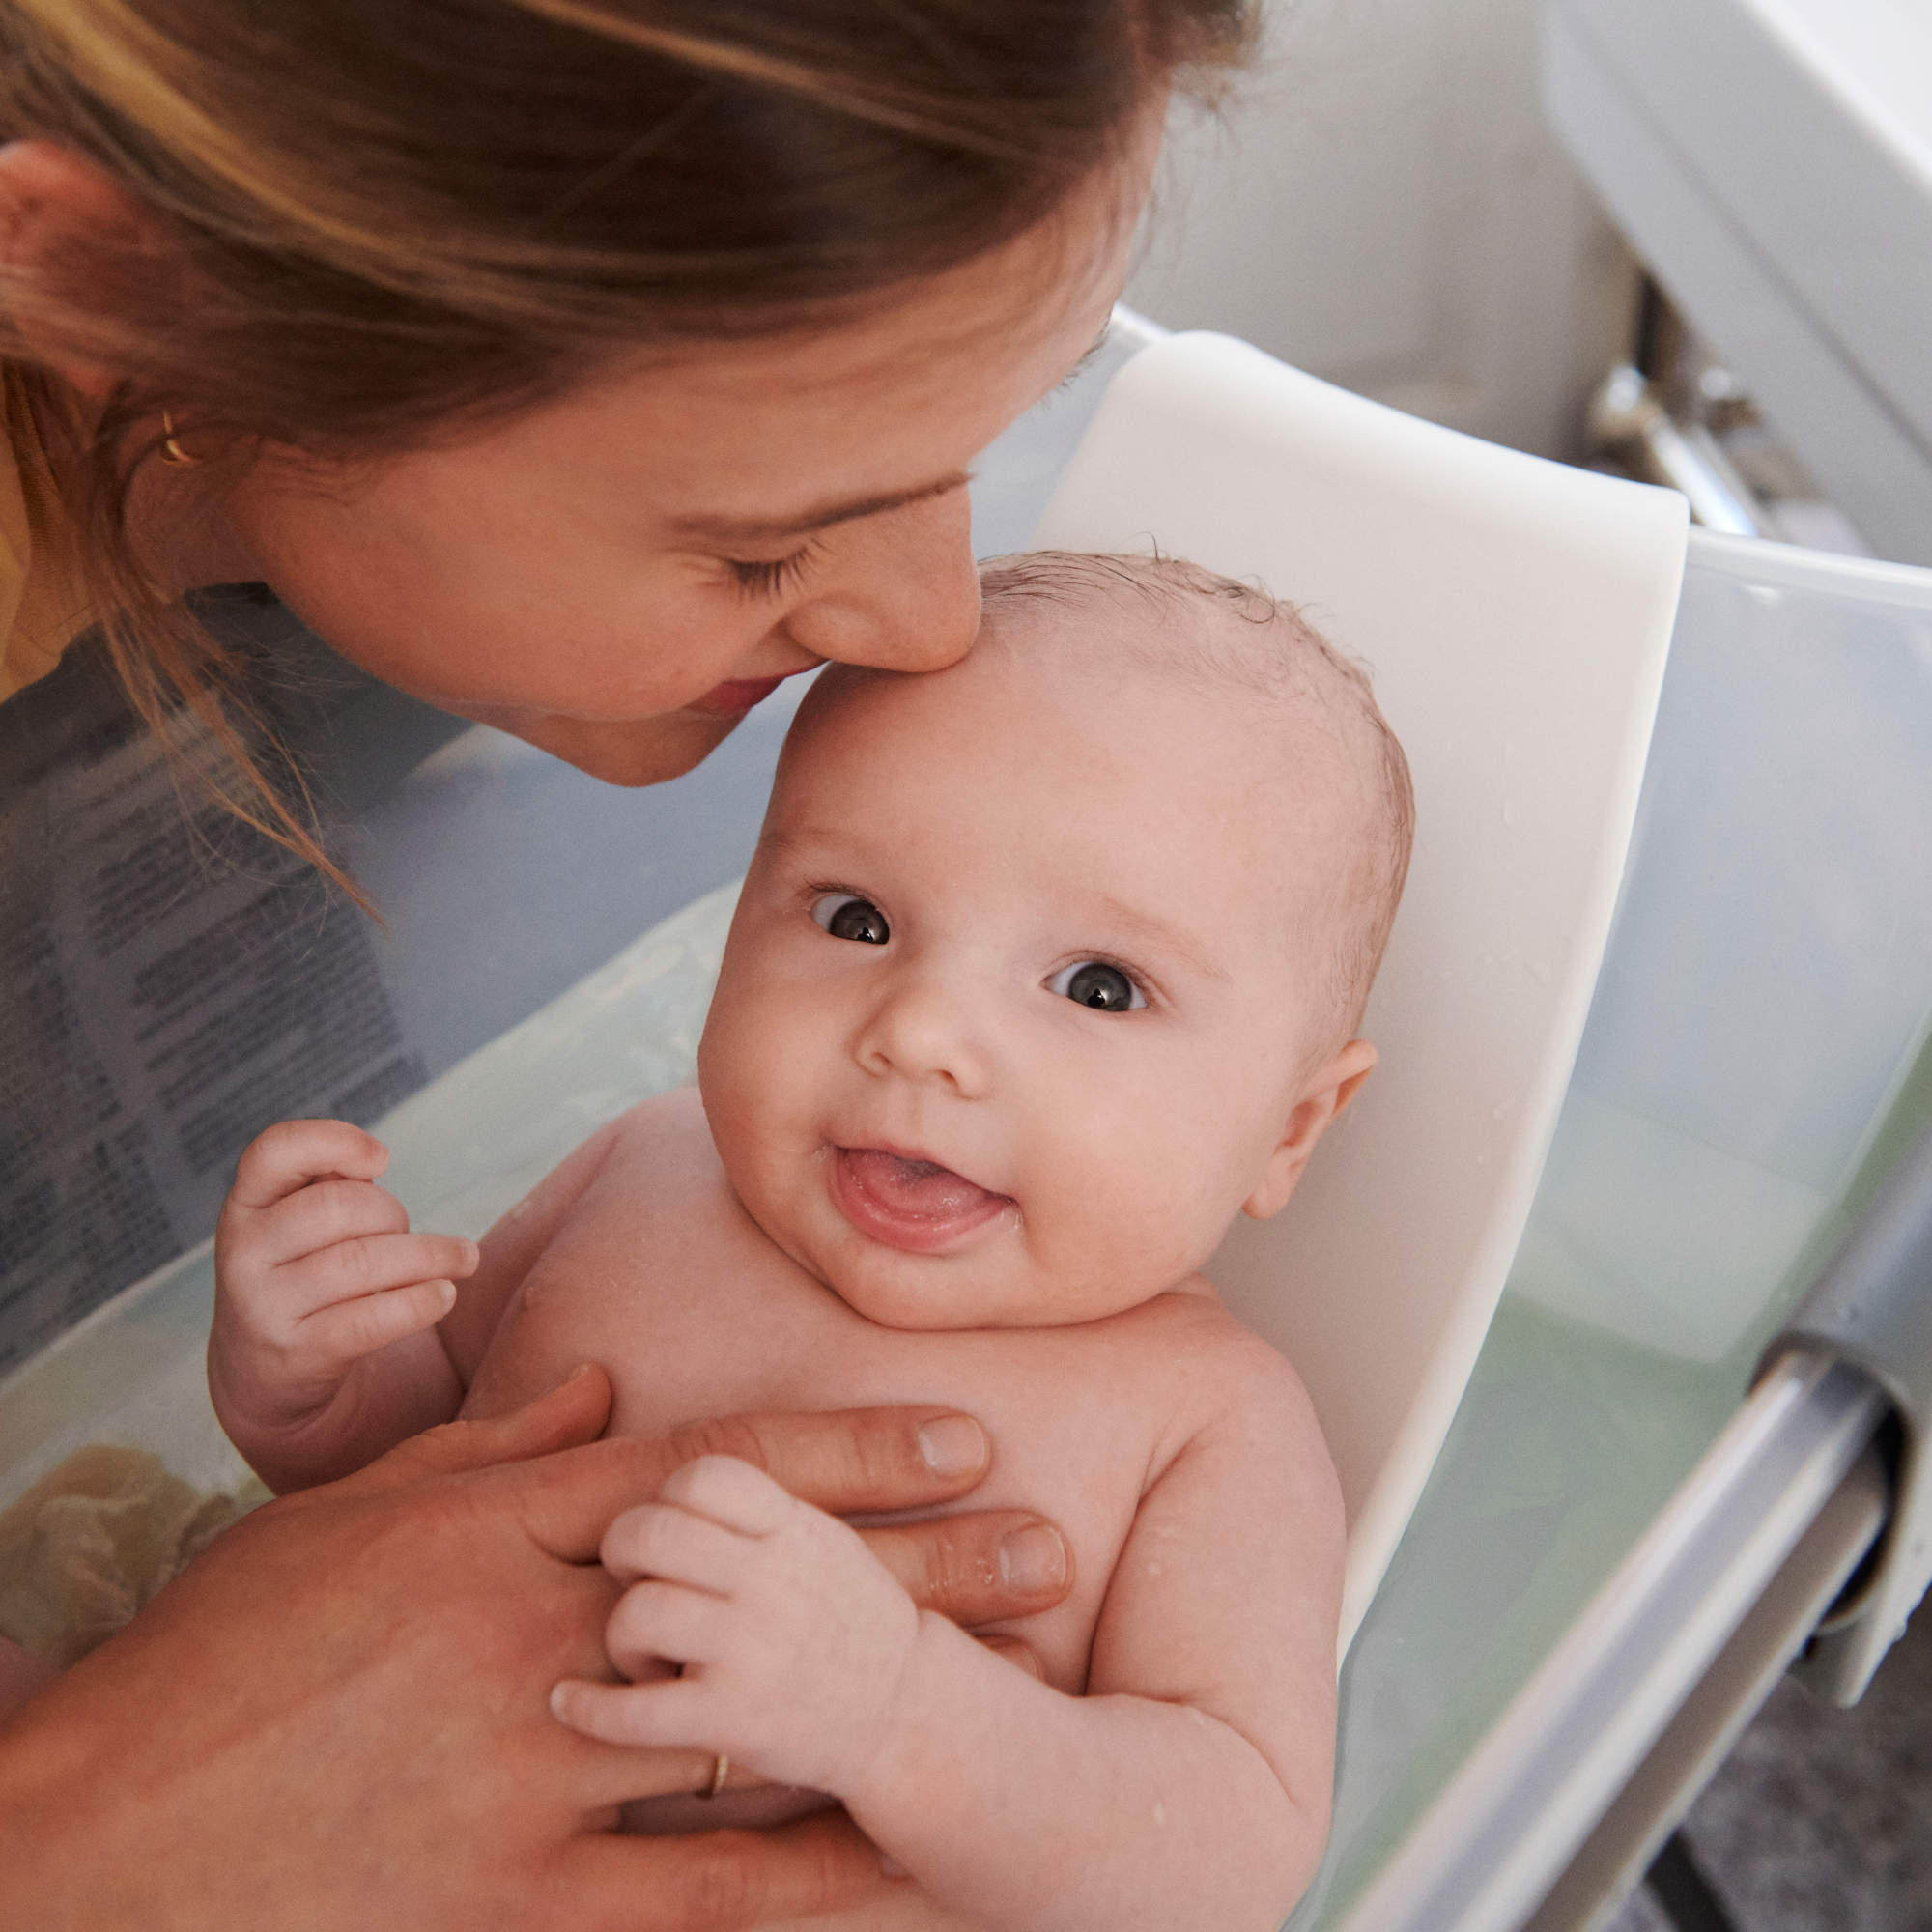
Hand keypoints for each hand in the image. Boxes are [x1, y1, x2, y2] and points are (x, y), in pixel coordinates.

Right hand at [0, 1369, 1071, 1930]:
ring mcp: (527, 1777)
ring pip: (756, 1729)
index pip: (710, 1468)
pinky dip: (814, 1884)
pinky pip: (695, 1898)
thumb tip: (598, 1387)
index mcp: (495, 1527)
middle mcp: (533, 1637)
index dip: (846, 1445)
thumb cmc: (224, 1660)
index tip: (960, 1425)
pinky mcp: (510, 1903)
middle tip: (1050, 1543)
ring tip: (1029, 1689)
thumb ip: (487, 1446)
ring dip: (900, 1704)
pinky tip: (916, 1873)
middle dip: (919, 1563)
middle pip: (766, 1587)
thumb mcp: (349, 1514)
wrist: (98, 1845)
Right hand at [209, 1118, 476, 1440]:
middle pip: (341, 1206)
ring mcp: (264, 1305)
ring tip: (464, 1259)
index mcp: (245, 1205)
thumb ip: (329, 1186)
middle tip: (410, 1233)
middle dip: (394, 1214)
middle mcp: (243, 1252)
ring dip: (430, 1256)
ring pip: (363, 1262)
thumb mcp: (297, 1226)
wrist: (260, 1374)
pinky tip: (444, 1294)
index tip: (382, 1159)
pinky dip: (420, 1302)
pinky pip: (371, 1319)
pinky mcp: (297, 1352)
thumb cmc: (301, 1275)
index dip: (333, 1140)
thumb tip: (371, 1163)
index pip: (274, 1150)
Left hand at [559, 1456, 919, 1793]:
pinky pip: (635, 1709)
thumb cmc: (848, 1620)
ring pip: (638, 1612)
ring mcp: (754, 1649)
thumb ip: (754, 1511)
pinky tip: (570, 1704)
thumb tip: (667, 1480)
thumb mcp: (820, 1539)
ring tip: (646, 1655)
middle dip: (625, 1553)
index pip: (704, 1474)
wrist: (908, 1712)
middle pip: (652, 1532)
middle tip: (637, 1582)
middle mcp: (773, 1579)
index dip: (668, 1496)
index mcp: (792, 1528)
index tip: (672, 1528)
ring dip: (622, 1636)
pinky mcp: (735, 1718)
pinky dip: (589, 1709)